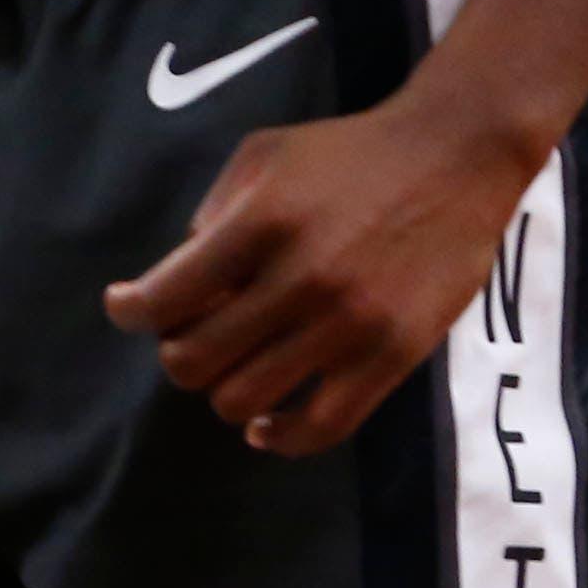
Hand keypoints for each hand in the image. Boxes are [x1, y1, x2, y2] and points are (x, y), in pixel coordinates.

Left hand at [103, 89, 538, 458]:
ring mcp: (348, 322)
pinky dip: (279, 437)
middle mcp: (300, 277)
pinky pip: (318, 428)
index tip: (129, 307)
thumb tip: (178, 282)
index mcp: (262, 221)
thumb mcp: (268, 154)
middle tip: (194, 335)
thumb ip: (216, 213)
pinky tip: (267, 423)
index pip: (165, 297)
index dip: (131, 310)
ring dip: (226, 388)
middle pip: (194, 361)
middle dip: (179, 351)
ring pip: (243, 400)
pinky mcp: (391, 355)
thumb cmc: (353, 151)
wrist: (458, 153)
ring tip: (239, 366)